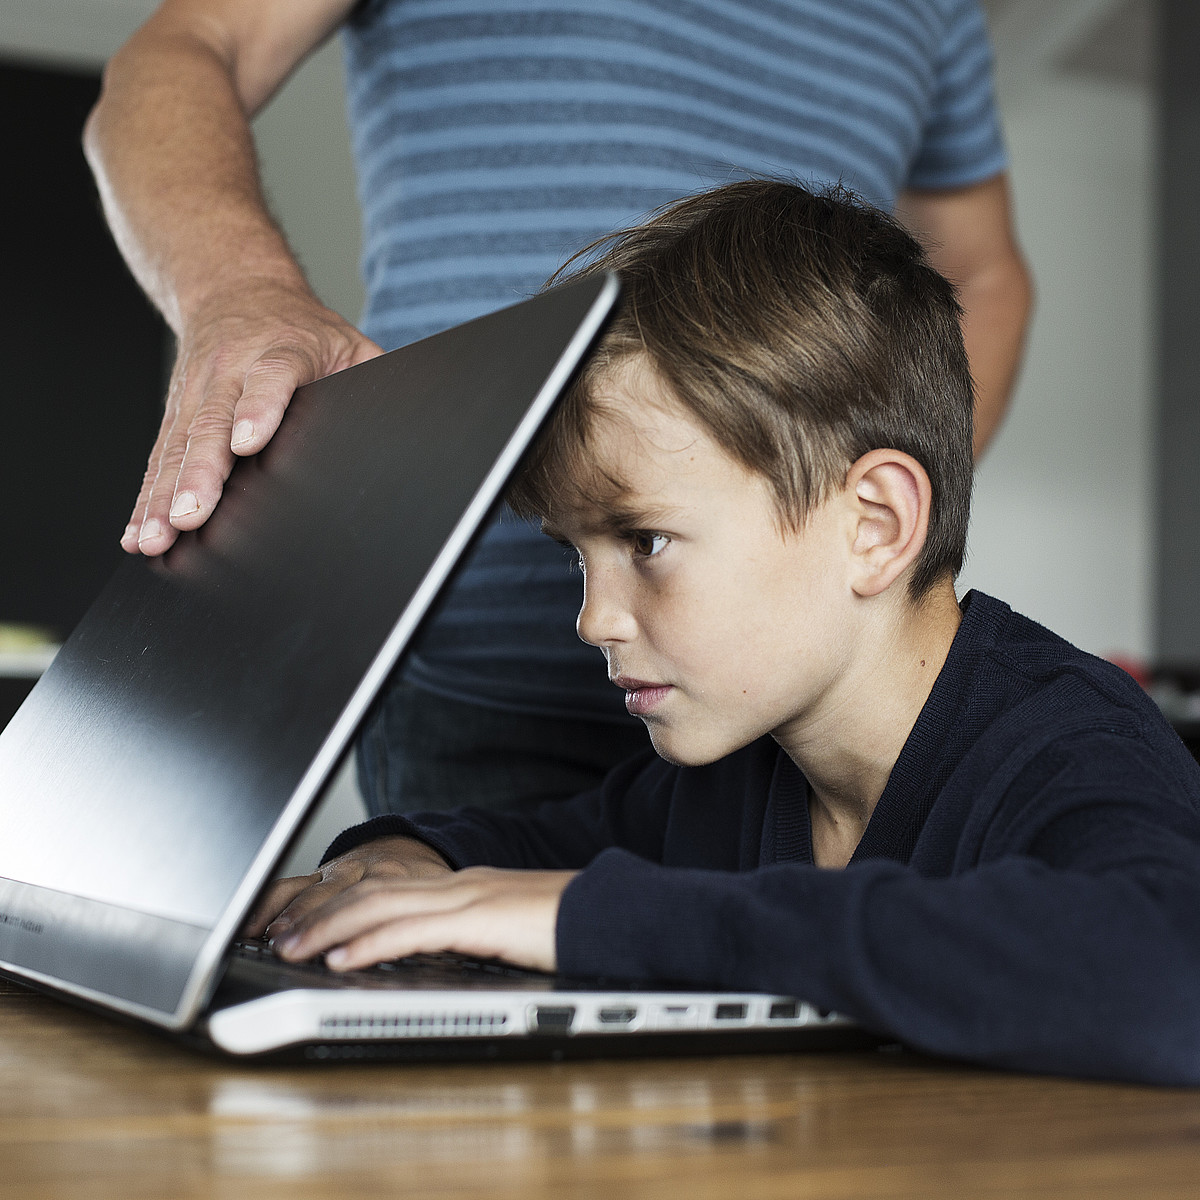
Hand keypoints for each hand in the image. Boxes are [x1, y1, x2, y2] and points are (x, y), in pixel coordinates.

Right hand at [125, 278, 381, 555]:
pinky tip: (139, 533)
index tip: (249, 442)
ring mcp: (196, 394)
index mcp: (280, 351)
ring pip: (177, 447)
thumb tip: (412, 423)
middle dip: (199, 473)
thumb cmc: (304, 330)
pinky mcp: (175, 415)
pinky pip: (158, 459)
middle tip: (190, 515)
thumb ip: (373, 380)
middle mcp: (229, 371)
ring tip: (157, 536)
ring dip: (162, 495)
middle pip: (211, 423)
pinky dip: (145, 497)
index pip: (270, 379)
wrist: (235, 288)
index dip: (259, 409)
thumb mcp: (348, 343)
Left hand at [249, 842, 575, 973]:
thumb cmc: (567, 925)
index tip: (304, 922)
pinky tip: (343, 958)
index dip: (340, 903)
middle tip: (276, 934)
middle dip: (318, 912)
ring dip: (329, 928)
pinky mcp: (480, 919)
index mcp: (462, 887)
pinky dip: (371, 944)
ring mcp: (468, 897)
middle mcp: (458, 885)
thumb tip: (431, 955)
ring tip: (291, 948)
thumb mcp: (506, 931)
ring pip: (381, 906)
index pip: (387, 888)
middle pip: (372, 891)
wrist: (612, 912)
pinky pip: (413, 931)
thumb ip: (468, 936)